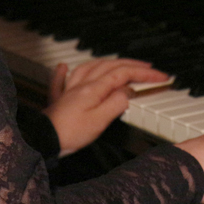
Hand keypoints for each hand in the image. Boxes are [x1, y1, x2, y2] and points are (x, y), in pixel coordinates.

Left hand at [43, 58, 168, 155]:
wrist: (42, 141)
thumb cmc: (69, 133)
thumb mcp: (100, 121)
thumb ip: (116, 103)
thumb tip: (127, 92)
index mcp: (94, 88)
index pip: (124, 74)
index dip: (144, 73)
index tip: (161, 76)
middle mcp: (82, 84)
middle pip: (110, 66)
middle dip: (132, 64)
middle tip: (149, 67)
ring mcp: (69, 90)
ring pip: (90, 67)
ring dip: (108, 62)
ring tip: (120, 63)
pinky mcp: (59, 100)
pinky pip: (60, 80)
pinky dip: (64, 72)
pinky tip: (63, 66)